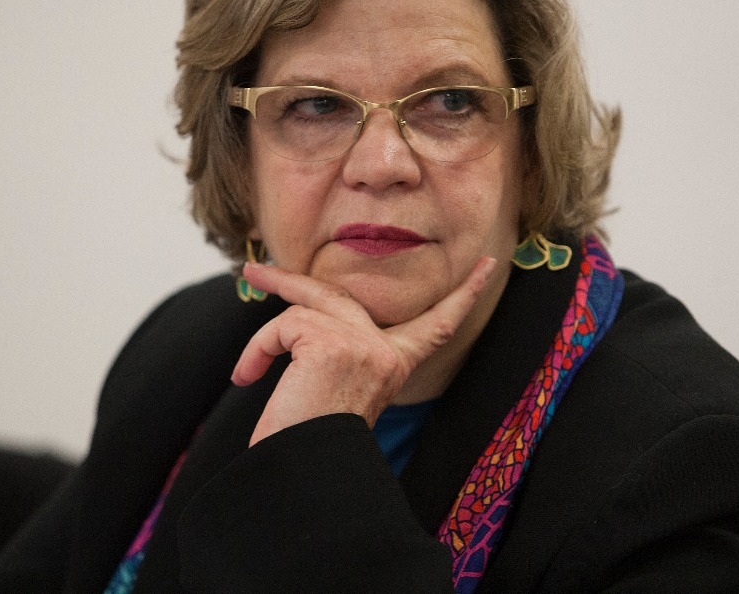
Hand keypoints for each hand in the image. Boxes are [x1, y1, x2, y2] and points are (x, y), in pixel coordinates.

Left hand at [232, 257, 497, 445]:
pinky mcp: (330, 344)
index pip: (438, 324)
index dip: (464, 293)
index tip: (490, 264)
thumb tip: (305, 314)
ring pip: (299, 310)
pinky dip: (258, 350)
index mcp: (395, 365)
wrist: (305, 474)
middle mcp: (385, 351)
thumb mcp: (341, 388)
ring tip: (249, 373)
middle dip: (288, 279)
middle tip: (253, 271)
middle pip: (335, 295)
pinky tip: (248, 376)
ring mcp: (361, 345)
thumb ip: (341, 349)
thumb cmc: (314, 441)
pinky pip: (282, 326)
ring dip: (264, 341)